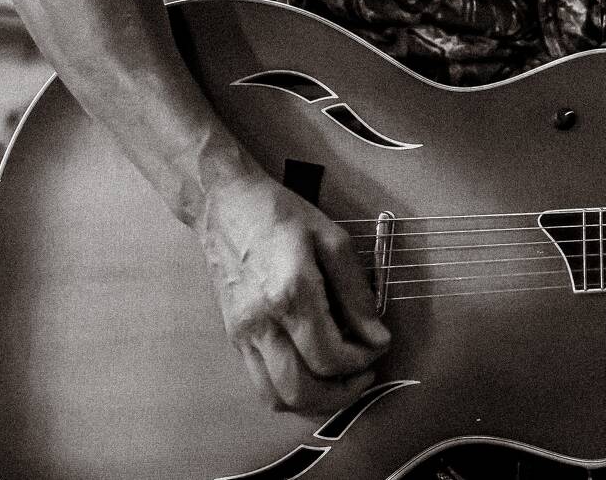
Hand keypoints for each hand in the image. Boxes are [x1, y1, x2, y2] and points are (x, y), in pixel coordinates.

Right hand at [198, 171, 391, 413]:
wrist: (227, 205)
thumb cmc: (283, 215)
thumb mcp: (333, 241)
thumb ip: (357, 293)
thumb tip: (377, 337)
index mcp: (291, 294)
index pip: (329, 356)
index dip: (362, 361)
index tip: (378, 348)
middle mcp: (261, 322)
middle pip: (300, 390)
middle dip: (340, 394)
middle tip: (364, 374)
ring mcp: (242, 334)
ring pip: (275, 397)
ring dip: (313, 401)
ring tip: (340, 379)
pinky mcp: (233, 337)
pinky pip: (260, 382)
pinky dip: (289, 389)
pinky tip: (312, 368)